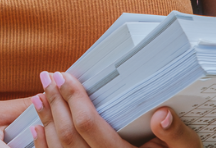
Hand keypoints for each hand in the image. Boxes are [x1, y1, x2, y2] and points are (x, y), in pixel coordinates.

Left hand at [30, 71, 201, 147]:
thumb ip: (178, 135)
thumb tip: (162, 115)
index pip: (89, 125)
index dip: (73, 98)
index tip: (64, 75)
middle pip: (68, 135)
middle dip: (55, 103)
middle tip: (47, 77)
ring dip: (46, 121)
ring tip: (39, 96)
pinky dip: (44, 146)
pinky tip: (37, 129)